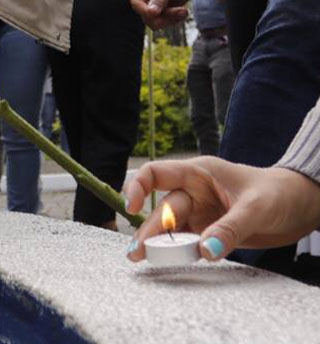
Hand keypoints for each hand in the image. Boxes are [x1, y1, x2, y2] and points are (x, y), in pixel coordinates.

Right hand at [123, 157, 319, 262]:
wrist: (302, 206)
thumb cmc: (281, 193)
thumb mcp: (256, 208)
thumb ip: (229, 229)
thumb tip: (204, 251)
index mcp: (199, 172)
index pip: (156, 173)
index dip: (138, 187)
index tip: (132, 208)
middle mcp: (194, 192)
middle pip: (164, 209)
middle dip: (149, 230)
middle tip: (138, 252)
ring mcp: (201, 212)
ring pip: (172, 228)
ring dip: (159, 243)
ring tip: (142, 258)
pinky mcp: (209, 231)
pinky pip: (188, 242)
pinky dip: (178, 252)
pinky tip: (169, 261)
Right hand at [128, 0, 200, 28]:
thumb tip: (151, 13)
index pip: (137, 4)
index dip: (147, 11)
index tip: (158, 14)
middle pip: (146, 16)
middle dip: (164, 16)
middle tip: (183, 11)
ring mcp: (150, 5)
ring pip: (155, 22)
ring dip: (171, 19)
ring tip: (184, 11)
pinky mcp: (160, 11)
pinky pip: (163, 22)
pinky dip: (173, 19)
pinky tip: (183, 12)